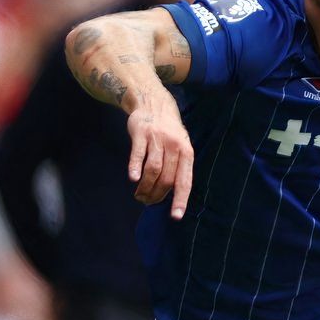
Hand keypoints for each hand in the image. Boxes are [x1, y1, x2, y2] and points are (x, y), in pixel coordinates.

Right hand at [127, 96, 195, 216]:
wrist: (153, 103)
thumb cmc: (168, 132)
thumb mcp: (180, 147)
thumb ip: (177, 168)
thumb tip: (171, 196)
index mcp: (187, 152)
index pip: (184, 181)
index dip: (180, 200)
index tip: (175, 216)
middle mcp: (174, 146)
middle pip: (166, 178)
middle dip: (156, 195)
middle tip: (147, 202)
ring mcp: (157, 139)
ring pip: (153, 170)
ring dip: (145, 186)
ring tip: (139, 195)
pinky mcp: (141, 133)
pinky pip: (138, 154)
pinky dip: (135, 167)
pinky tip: (132, 179)